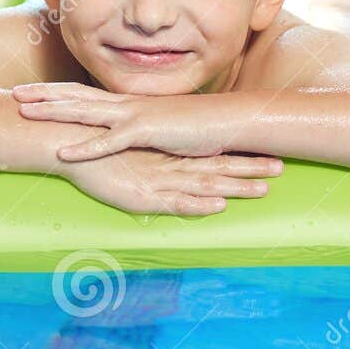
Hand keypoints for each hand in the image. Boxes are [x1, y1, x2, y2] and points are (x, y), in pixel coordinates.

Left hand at [13, 82, 234, 160]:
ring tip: (25, 113)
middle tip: (13, 94)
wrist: (229, 120)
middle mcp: (127, 105)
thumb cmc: (199, 125)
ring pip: (85, 113)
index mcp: (129, 104)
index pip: (85, 94)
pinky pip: (110, 143)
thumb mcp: (162, 126)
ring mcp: (135, 116)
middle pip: (77, 97)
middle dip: (44, 95)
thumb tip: (126, 133)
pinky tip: (62, 154)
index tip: (31, 91)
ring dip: (54, 112)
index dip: (56, 92)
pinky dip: (85, 149)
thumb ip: (142, 128)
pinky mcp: (146, 133)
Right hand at [61, 146, 282, 215]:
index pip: (213, 156)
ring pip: (205, 183)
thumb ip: (151, 157)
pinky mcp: (143, 193)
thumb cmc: (97, 150)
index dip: (242, 156)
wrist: (66, 142)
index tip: (270, 155)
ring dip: (235, 186)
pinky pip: (176, 202)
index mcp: (170, 156)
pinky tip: (218, 206)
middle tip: (283, 168)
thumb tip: (166, 158)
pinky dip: (198, 204)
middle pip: (218, 166)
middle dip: (251, 167)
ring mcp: (159, 178)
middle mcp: (170, 165)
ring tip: (264, 189)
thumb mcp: (132, 153)